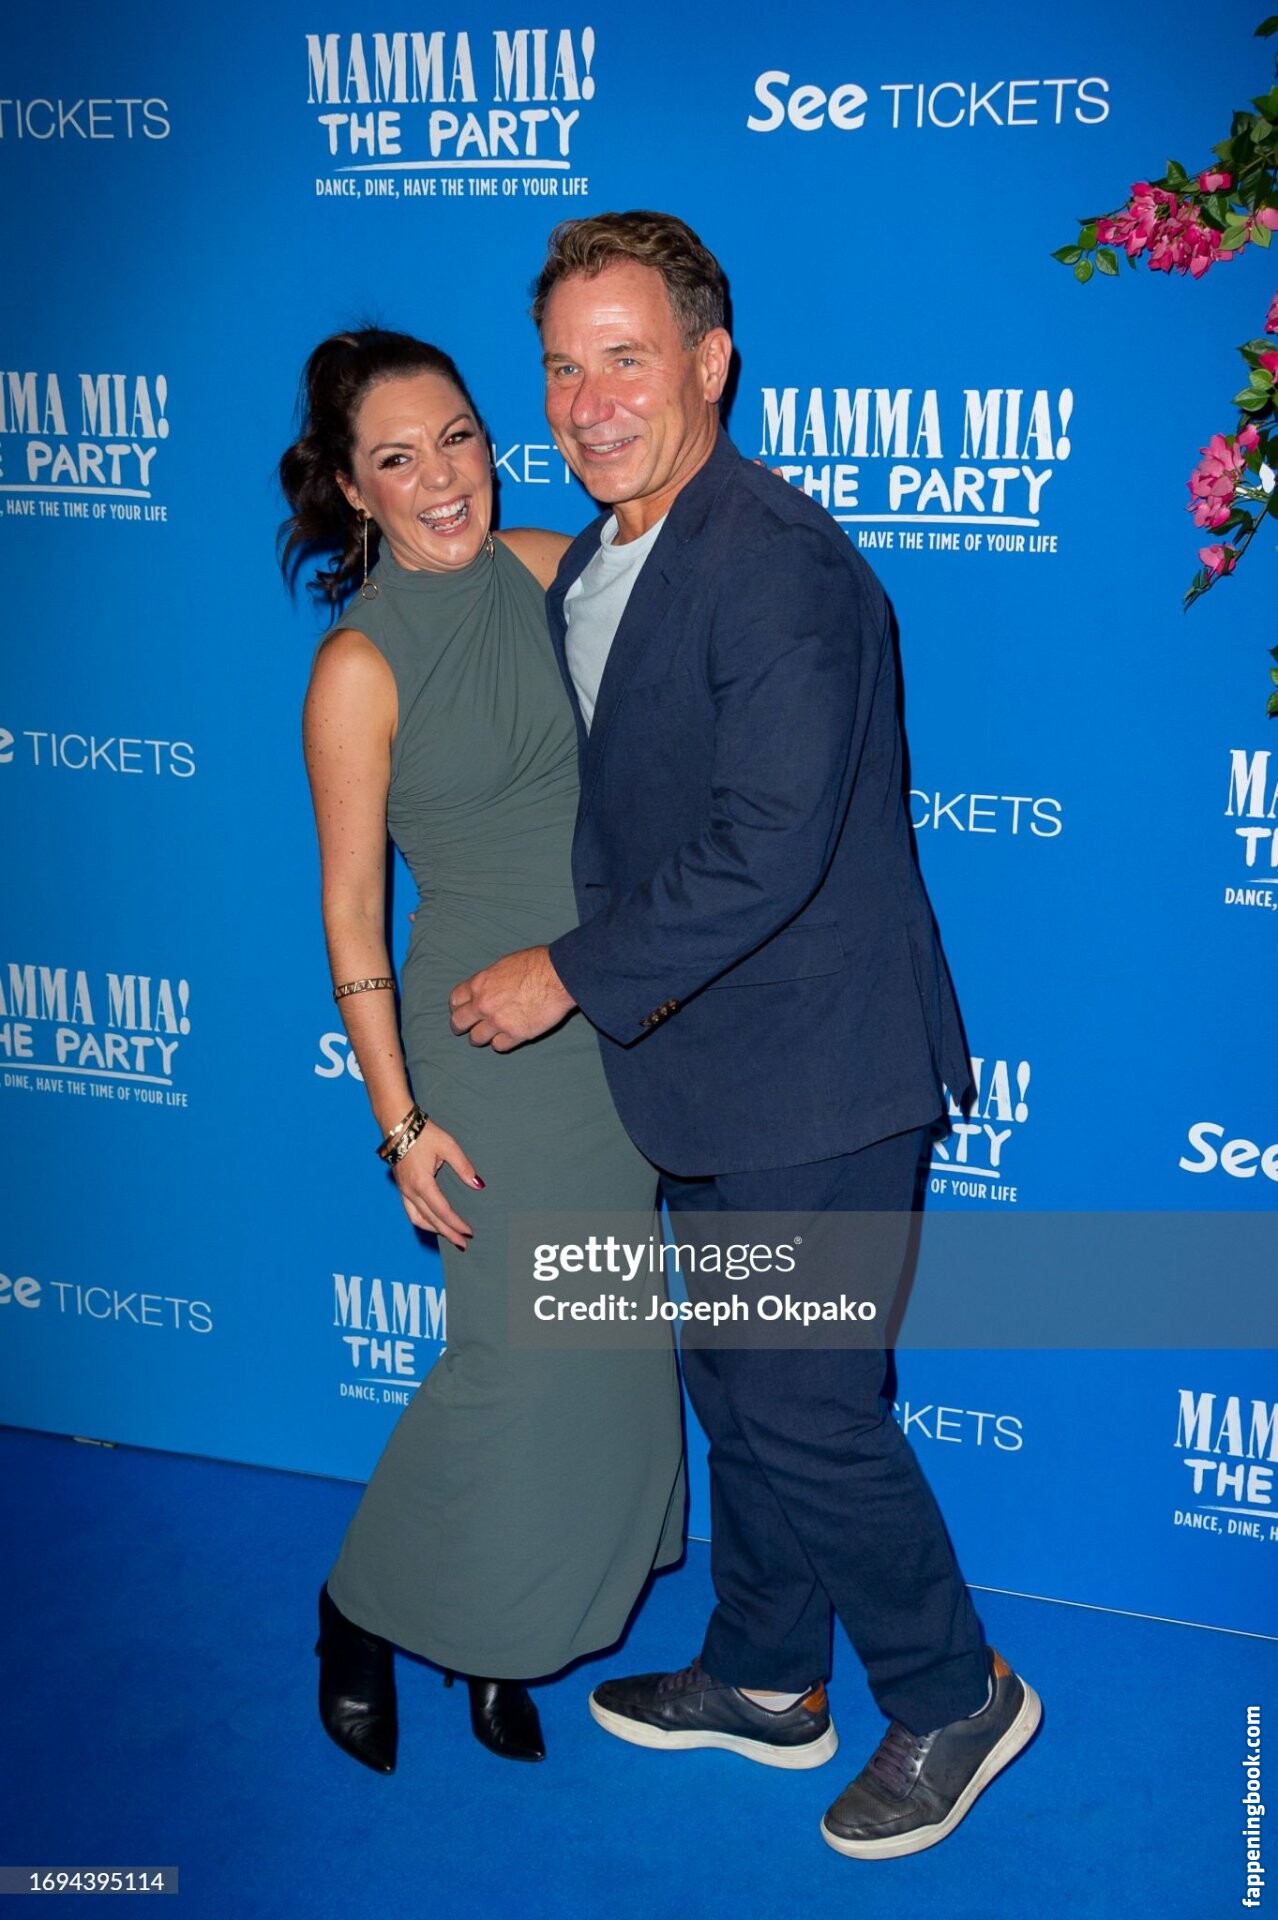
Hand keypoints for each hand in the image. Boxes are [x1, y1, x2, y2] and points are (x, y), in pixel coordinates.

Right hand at [390, 1119, 481, 1250]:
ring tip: (448, 1235)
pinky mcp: (401, 1187)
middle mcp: (411, 1191)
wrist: (399, 1125)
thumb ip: (464, 1168)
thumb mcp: (448, 1147)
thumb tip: (478, 1185)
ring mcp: (403, 1190)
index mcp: (422, 1183)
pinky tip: (432, 1221)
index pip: (442, 1211)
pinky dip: (422, 1220)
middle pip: (431, 1220)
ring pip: (417, 1218)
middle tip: (462, 1243)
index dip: (456, 1224)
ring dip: (433, 1229)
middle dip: (447, 1233)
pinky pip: (410, 1211)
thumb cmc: (424, 1134)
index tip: (469, 1232)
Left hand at [449, 946, 574, 1050]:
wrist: (558, 976)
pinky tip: (506, 1038)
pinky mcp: (516, 1034)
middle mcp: (484, 1004)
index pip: (455, 1000)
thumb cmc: (537, 964)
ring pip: (476, 1038)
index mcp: (480, 984)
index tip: (461, 1010)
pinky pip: (499, 1046)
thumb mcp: (505, 964)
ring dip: (480, 1037)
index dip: (457, 1006)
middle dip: (460, 1026)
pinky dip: (501, 1043)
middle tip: (464, 1029)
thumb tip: (488, 987)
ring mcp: (498, 1021)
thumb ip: (491, 980)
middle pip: (459, 1022)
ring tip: (486, 1037)